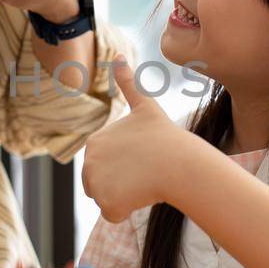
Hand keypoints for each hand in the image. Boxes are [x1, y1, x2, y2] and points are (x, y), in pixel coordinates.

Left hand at [81, 58, 204, 221]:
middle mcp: (88, 161)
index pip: (105, 165)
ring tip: (144, 182)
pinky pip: (114, 214)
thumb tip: (118, 53)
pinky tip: (142, 195)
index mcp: (94, 142)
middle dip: (123, 183)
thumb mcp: (145, 106)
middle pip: (101, 184)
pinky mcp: (106, 202)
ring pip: (108, 199)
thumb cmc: (166, 137)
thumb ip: (128, 83)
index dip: (127, 165)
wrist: (180, 162)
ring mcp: (95, 182)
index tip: (141, 158)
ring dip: (126, 197)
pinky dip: (127, 210)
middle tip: (144, 173)